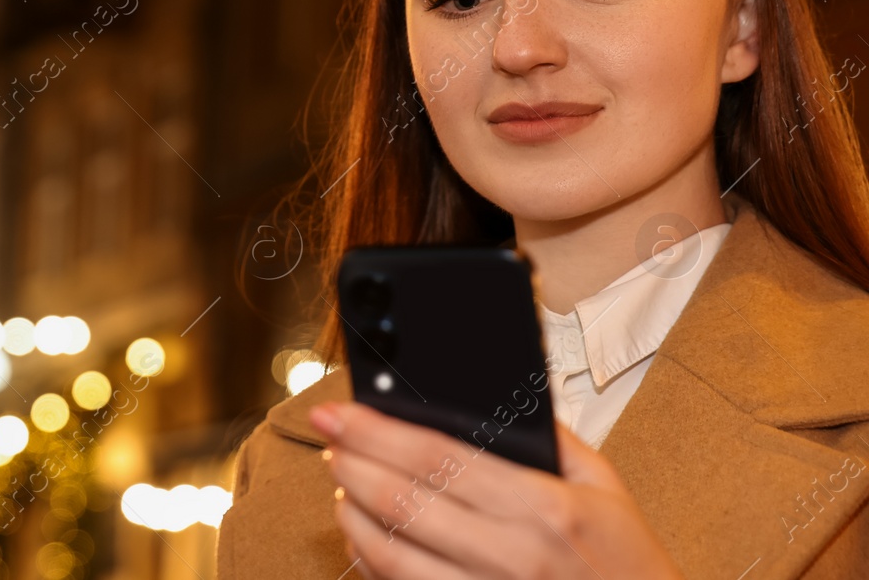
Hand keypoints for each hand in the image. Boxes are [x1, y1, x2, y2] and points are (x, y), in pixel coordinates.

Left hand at [309, 402, 683, 579]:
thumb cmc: (628, 566)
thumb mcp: (605, 489)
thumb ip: (551, 439)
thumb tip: (495, 394)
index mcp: (544, 508)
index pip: (436, 457)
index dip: (375, 430)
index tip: (338, 412)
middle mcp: (512, 556)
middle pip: (403, 501)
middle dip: (351, 463)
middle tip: (328, 440)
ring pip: (392, 555)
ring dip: (354, 516)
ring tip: (343, 486)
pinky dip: (373, 564)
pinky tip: (364, 539)